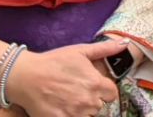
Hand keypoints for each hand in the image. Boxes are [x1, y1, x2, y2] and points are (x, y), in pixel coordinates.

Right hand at [6, 42, 122, 116]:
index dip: (105, 90)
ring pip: (87, 116)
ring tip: (69, 100)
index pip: (112, 94)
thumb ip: (105, 49)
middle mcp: (88, 101)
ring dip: (81, 111)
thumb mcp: (81, 51)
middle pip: (99, 106)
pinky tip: (63, 108)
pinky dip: (70, 115)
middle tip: (78, 92)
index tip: (96, 87)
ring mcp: (74, 114)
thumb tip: (125, 43)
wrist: (27, 76)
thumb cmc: (55, 61)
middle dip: (92, 100)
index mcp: (95, 83)